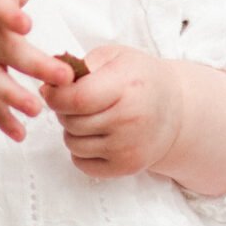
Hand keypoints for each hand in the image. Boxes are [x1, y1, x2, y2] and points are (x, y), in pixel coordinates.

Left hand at [45, 46, 225, 191]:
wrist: (176, 111)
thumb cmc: (140, 78)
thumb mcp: (115, 57)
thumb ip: (80, 66)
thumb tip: (48, 83)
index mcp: (126, 86)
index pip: (76, 99)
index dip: (55, 95)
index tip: (51, 90)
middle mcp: (129, 120)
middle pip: (71, 121)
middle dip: (63, 110)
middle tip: (75, 101)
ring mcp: (128, 147)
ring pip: (73, 143)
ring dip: (72, 130)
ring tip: (89, 117)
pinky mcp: (126, 167)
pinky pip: (82, 164)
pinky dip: (81, 151)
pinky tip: (95, 136)